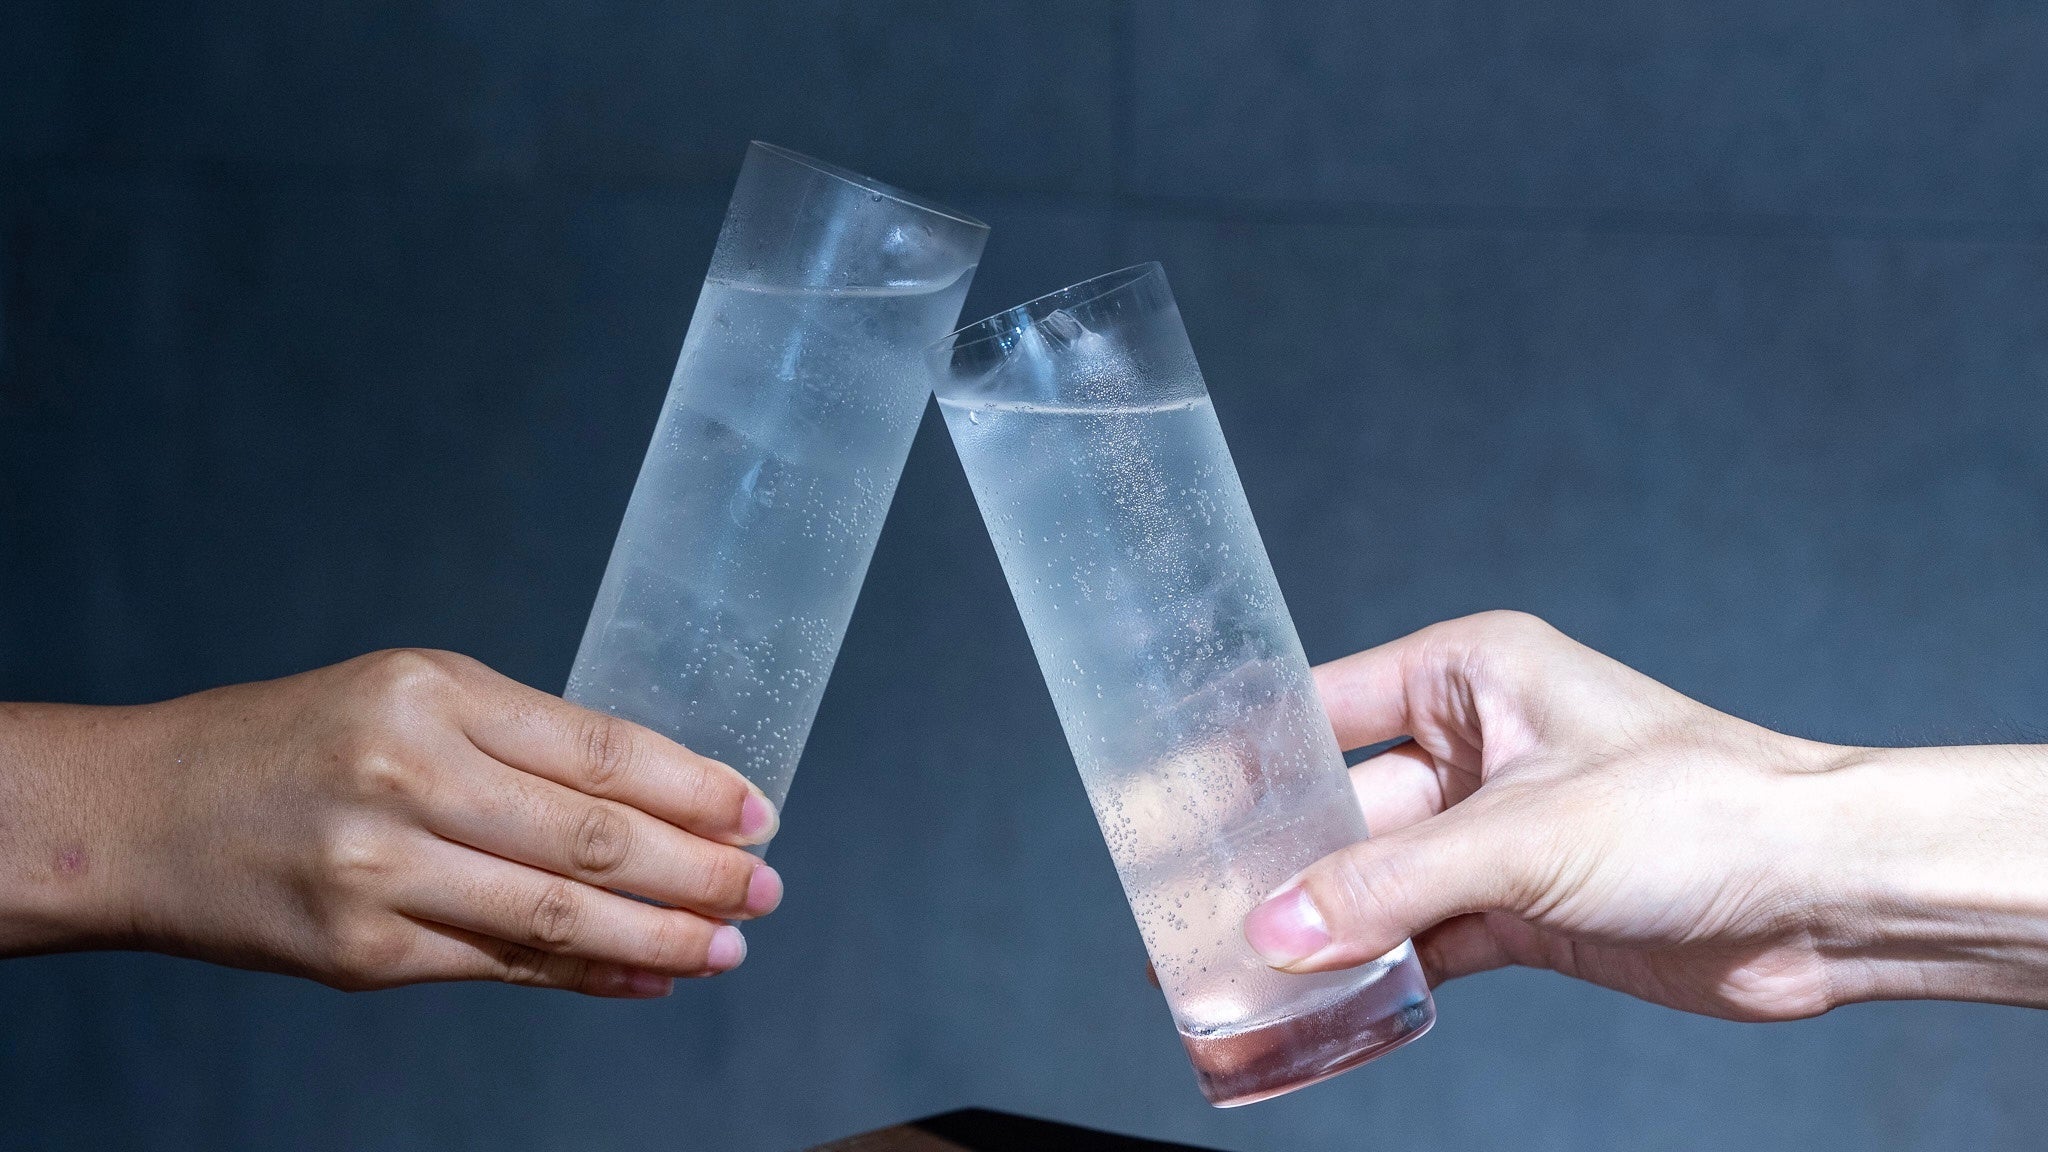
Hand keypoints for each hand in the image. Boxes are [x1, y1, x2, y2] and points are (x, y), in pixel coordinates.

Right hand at [0, 649, 780, 996]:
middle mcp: (409, 778)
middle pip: (594, 840)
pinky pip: (503, 969)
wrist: (147, 813)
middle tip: (765, 890)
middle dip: (700, 873)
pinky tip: (644, 975)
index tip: (757, 814)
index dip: (696, 789)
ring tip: (726, 946)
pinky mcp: (363, 953)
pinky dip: (586, 976)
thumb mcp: (410, 695)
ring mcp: (382, 873)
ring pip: (558, 917)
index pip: (602, 751)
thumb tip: (659, 798)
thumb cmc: (293, 743)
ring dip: (660, 938)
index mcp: (434, 695)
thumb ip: (526, 740)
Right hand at [1242, 611, 2047, 1019]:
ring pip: (1371, 886)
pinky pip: (1421, 942)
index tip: (1164, 806)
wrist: (1826, 897)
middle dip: (1268, 868)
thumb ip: (1391, 884)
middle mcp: (1473, 749)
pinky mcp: (1521, 910)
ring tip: (1226, 979)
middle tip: (1182, 917)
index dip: (1242, 759)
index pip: (1322, 709)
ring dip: (1314, 934)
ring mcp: (1494, 835)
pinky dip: (1375, 977)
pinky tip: (1316, 1011)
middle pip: (1337, 812)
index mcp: (1468, 676)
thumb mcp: (1527, 833)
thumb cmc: (1703, 807)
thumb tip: (1276, 933)